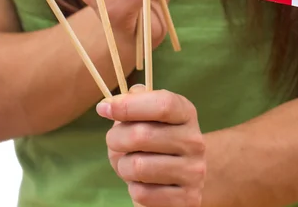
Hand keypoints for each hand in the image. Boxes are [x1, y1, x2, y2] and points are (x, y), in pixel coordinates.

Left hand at [99, 86, 205, 206]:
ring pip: (137, 167)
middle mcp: (194, 140)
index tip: (104, 108)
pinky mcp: (186, 199)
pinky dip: (133, 188)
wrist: (182, 175)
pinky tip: (142, 182)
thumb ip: (133, 101)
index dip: (129, 105)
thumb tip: (109, 105)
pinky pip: (142, 194)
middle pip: (142, 135)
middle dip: (116, 138)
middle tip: (114, 140)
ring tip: (128, 163)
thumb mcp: (149, 115)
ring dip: (122, 165)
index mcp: (186, 113)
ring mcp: (193, 172)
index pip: (162, 104)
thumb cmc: (157, 138)